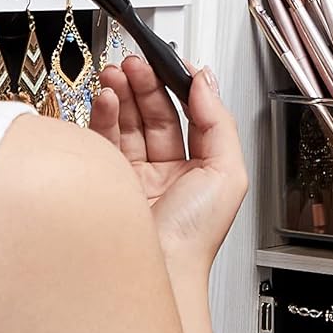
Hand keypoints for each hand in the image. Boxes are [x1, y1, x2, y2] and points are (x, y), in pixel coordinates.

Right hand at [91, 55, 247, 268]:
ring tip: (117, 74)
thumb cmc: (194, 238)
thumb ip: (220, 121)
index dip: (180, 85)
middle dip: (146, 84)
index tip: (170, 61)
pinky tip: (107, 99)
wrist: (158, 270)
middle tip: (136, 62)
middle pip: (156, 114)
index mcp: (203, 168)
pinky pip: (103, 140)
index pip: (191, 114)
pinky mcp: (108, 182)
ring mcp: (136, 176)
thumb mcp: (228, 172)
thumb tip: (207, 81)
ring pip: (128, 123)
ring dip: (123, 94)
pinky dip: (104, 115)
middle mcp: (170, 171)